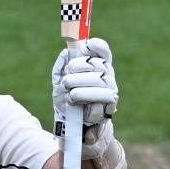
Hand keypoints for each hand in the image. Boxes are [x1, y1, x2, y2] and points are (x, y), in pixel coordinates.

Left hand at [52, 36, 118, 153]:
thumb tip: (66, 52)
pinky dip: (82, 101)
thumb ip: (61, 65)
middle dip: (77, 68)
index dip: (96, 46)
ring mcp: (110, 91)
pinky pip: (98, 101)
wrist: (70, 123)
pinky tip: (74, 102)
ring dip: (79, 86)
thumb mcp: (59, 80)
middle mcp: (107, 76)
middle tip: (66, 79)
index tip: (85, 46)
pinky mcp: (109, 108)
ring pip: (99, 82)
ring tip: (69, 92)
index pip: (102, 50)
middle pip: (97, 64)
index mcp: (96, 66)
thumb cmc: (66, 97)